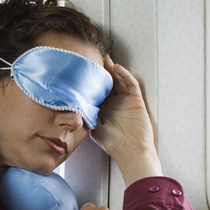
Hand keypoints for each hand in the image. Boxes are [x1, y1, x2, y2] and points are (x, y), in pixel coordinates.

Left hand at [91, 56, 162, 185]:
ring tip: (104, 58)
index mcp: (104, 108)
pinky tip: (116, 67)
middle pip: (107, 82)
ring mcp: (125, 100)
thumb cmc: (112, 143)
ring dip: (112, 69)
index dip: (90, 81)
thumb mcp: (94, 128)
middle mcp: (114, 102)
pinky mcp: (136, 100)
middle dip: (101, 71)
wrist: (131, 151)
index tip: (81, 71)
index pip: (96, 90)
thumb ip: (87, 116)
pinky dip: (124, 74)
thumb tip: (74, 105)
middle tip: (92, 59)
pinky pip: (130, 83)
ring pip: (118, 79)